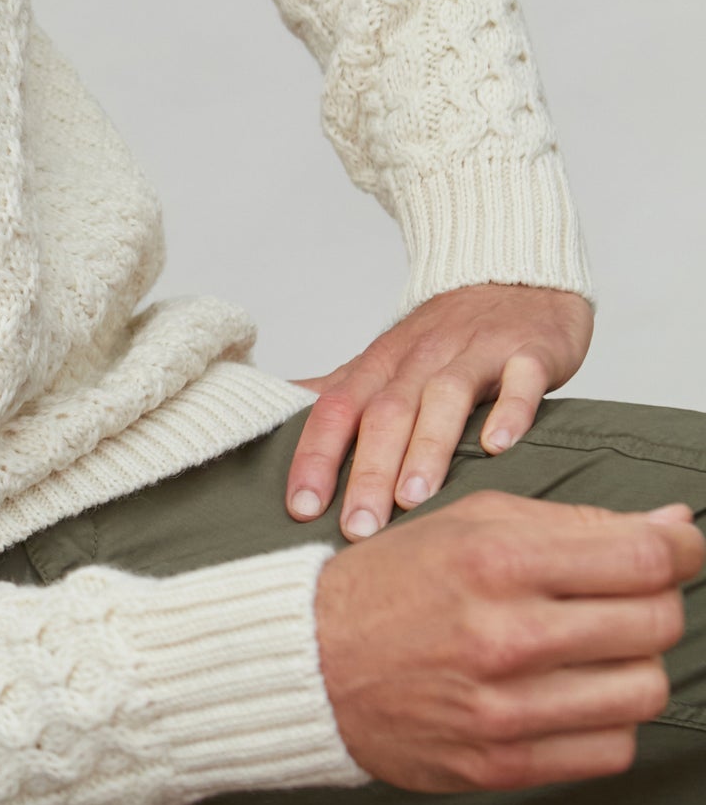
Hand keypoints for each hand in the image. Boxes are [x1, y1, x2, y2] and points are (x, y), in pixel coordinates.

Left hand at [285, 283, 593, 538]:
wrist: (514, 276)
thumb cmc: (445, 334)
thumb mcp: (384, 361)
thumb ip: (337, 393)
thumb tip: (274, 415)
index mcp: (381, 365)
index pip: (336, 409)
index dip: (315, 456)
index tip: (301, 508)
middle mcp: (422, 358)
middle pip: (386, 414)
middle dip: (368, 473)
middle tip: (358, 528)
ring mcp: (476, 352)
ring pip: (444, 398)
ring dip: (426, 449)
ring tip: (412, 500)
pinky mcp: (529, 352)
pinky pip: (519, 381)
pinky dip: (509, 412)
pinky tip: (498, 448)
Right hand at [315, 490, 700, 789]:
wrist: (308, 664)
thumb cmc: (392, 585)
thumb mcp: (471, 523)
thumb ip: (576, 524)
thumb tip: (676, 529)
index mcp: (497, 558)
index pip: (645, 559)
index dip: (683, 552)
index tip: (680, 551)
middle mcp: (504, 633)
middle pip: (656, 623)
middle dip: (656, 604)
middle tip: (625, 598)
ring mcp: (503, 707)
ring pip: (645, 691)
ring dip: (635, 666)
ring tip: (596, 650)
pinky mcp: (499, 764)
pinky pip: (611, 750)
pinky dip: (608, 722)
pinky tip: (572, 696)